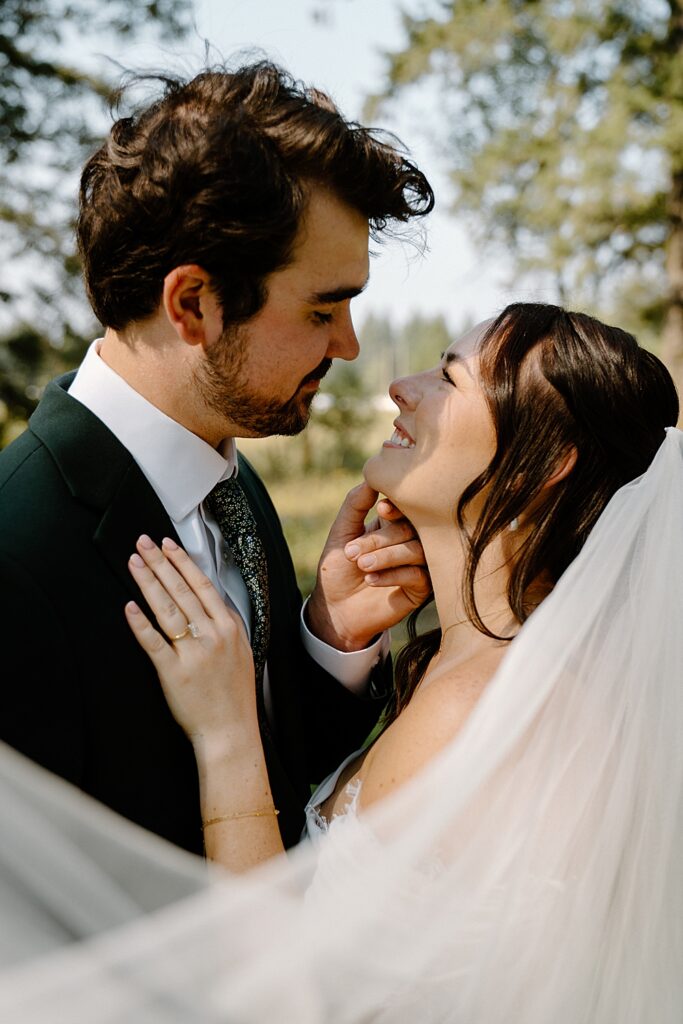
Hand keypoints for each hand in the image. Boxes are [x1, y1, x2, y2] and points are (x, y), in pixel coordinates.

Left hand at [125, 535, 256, 747]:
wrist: (231, 729)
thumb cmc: (234, 693)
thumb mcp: (242, 649)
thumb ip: (227, 623)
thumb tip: (210, 599)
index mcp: (229, 628)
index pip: (202, 585)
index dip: (183, 562)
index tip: (168, 545)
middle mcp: (213, 636)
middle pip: (182, 591)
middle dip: (160, 563)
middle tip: (143, 544)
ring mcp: (194, 654)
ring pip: (168, 610)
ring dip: (149, 583)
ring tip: (135, 564)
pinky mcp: (175, 673)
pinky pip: (154, 643)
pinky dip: (141, 624)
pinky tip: (130, 607)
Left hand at [306, 483, 430, 650]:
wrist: (335, 610)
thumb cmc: (337, 570)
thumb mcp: (341, 533)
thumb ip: (355, 504)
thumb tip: (372, 477)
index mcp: (393, 525)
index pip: (406, 507)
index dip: (398, 507)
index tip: (382, 510)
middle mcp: (410, 541)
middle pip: (410, 529)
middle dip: (380, 540)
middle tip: (352, 553)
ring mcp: (419, 565)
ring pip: (417, 551)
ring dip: (387, 556)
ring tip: (361, 565)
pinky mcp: (422, 589)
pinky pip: (418, 576)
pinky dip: (393, 575)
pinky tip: (370, 580)